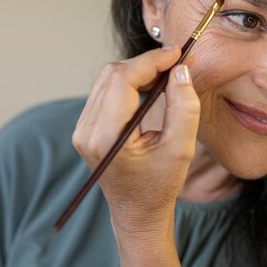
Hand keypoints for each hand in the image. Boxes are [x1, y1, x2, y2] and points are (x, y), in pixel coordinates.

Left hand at [72, 47, 199, 239]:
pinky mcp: (86, 128)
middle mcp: (86, 130)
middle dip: (146, 64)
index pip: (123, 79)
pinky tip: (150, 88)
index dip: (152, 61)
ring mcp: (82, 129)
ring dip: (137, 71)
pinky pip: (105, 91)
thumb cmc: (159, 186)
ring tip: (167, 76)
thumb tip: (180, 71)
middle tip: (177, 65)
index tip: (178, 54)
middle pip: (112, 74)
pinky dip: (128, 83)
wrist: (137, 212)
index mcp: (106, 137)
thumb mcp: (181, 149)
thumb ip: (184, 107)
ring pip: (107, 79)